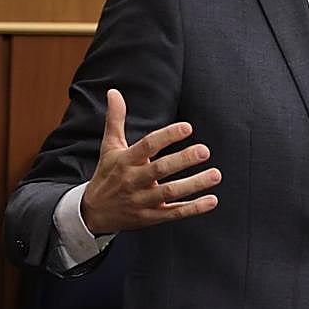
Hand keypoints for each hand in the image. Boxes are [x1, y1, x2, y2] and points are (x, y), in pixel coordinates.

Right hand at [81, 89, 220, 234]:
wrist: (92, 213)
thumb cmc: (107, 174)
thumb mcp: (109, 147)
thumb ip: (115, 119)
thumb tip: (113, 92)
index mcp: (125, 161)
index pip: (147, 146)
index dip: (167, 136)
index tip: (188, 127)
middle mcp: (133, 180)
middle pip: (160, 169)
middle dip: (183, 160)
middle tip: (205, 150)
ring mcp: (142, 201)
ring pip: (169, 193)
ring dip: (194, 184)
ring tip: (216, 175)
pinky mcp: (150, 217)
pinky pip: (174, 213)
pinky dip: (193, 209)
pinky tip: (212, 200)